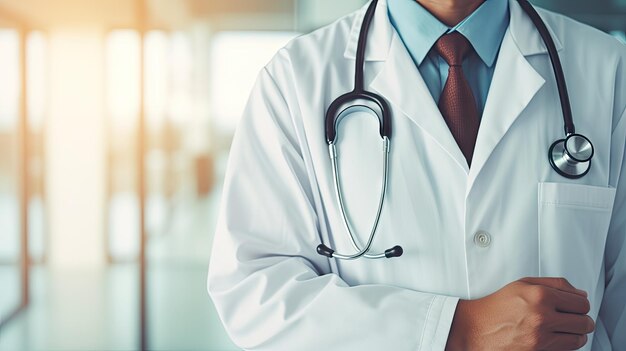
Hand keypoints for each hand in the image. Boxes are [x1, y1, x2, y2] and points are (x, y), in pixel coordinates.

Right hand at [446, 277, 594, 349]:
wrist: (475, 329)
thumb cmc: (496, 307)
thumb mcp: (522, 285)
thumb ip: (554, 284)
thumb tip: (580, 294)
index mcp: (540, 295)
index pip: (581, 303)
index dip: (581, 305)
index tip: (576, 307)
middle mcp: (542, 316)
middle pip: (584, 321)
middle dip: (582, 320)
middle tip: (574, 319)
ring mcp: (541, 337)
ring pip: (579, 338)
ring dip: (577, 334)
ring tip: (566, 329)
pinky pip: (567, 350)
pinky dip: (566, 345)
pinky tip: (556, 338)